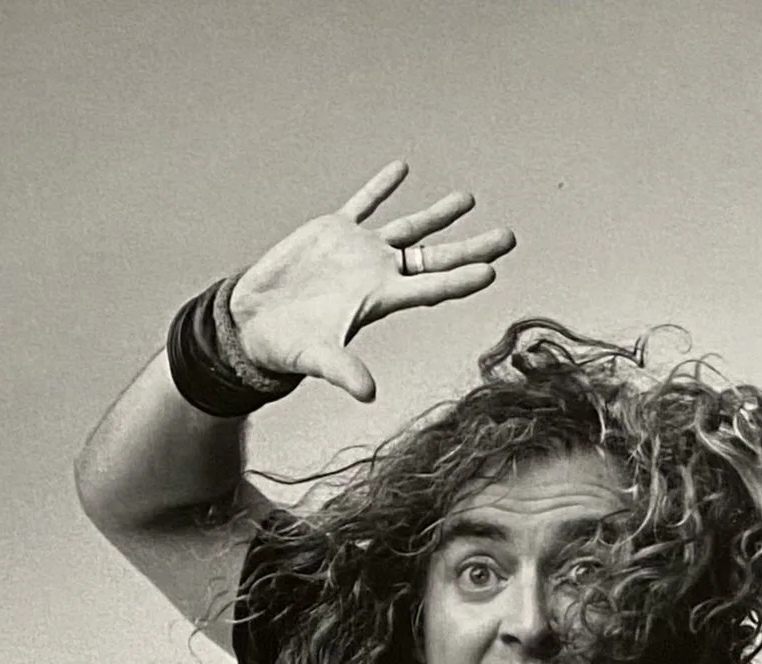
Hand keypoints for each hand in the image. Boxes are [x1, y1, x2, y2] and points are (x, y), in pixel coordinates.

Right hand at [228, 161, 515, 403]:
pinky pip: (364, 203)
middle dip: (471, 247)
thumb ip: (344, 371)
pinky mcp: (333, 232)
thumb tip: (368, 394)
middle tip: (507, 237)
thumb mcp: (316, 357)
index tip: (491, 271)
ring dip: (438, 214)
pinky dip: (381, 187)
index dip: (461, 279)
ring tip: (468, 199)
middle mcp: (377, 273)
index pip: (431, 288)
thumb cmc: (285, 346)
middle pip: (435, 258)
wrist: (253, 324)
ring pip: (408, 228)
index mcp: (379, 299)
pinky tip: (401, 170)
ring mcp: (358, 251)